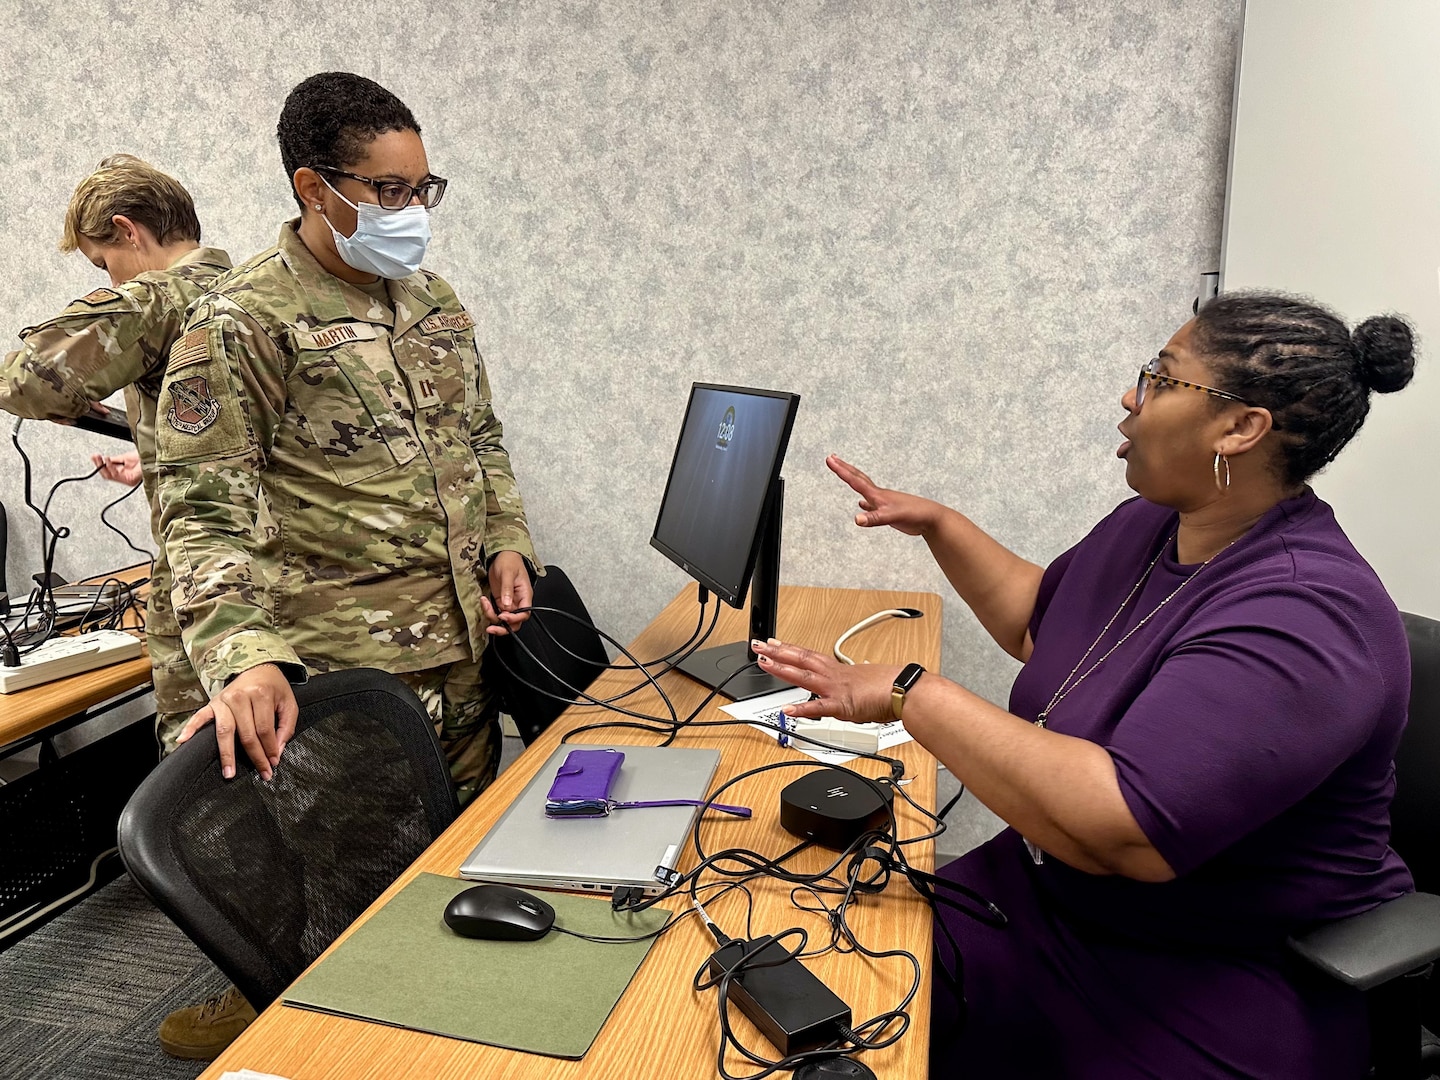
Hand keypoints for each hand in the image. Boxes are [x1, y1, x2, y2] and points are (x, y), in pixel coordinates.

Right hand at [90, 451, 141, 486]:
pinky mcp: (131, 480)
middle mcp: (126, 478)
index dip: (100, 465)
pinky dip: (110, 466)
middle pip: (107, 475)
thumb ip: (114, 460)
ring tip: (100, 457)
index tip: (94, 457)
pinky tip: (107, 460)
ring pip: (110, 476)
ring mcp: (129, 480)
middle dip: (99, 465)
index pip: (109, 472)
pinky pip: (116, 475)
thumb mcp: (125, 457)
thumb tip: (103, 460)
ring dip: (103, 466)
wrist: (155, 456)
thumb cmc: (145, 457)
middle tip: (94, 457)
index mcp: (125, 473)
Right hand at [175, 663, 298, 780]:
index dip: (269, 749)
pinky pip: (199, 717)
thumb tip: (276, 751)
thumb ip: (286, 727)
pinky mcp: (212, 703)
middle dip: (255, 756)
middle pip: (246, 734)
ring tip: (228, 772)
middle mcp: (240, 697)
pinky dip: (190, 728)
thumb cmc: (274, 688)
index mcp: (261, 694)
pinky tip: (182, 741)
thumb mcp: (289, 703)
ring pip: (224, 731)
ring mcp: (223, 700)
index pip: (264, 729)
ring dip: (226, 754)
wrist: (257, 667)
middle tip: (261, 773)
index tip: (273, 763)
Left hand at [481, 550, 532, 634]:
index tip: (503, 616)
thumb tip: (507, 605)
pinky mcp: (499, 601)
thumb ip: (507, 589)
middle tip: (491, 628)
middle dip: (503, 627)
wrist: (503, 555)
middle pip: (514, 622)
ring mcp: (508, 602)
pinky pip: (495, 612)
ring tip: (484, 604)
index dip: (514, 619)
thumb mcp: (508, 573)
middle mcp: (517, 602)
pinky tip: (483, 601)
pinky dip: (487, 610)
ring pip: (502, 619)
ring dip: (492, 617)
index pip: (524, 613)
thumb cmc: (510, 561)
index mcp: (525, 595)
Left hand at [751, 638, 901, 724]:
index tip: (776, 643)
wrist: (907, 690)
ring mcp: (836, 689)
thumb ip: (857, 684)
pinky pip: (818, 708)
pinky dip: (802, 710)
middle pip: (801, 659)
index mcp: (840, 670)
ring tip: (764, 662)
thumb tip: (858, 687)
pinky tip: (787, 710)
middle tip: (759, 645)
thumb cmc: (894, 686)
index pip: (810, 656)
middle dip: (778, 652)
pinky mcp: (842, 706)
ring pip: (803, 676)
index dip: (791, 649)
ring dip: (782, 669)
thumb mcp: (869, 681)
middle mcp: (834, 675)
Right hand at [827, 454, 939, 536]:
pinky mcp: (889, 511)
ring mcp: (884, 502)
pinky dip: (865, 504)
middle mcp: (879, 495)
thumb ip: (874, 518)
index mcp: (877, 494)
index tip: (829, 459)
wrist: (931, 518)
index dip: (841, 470)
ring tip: (845, 473)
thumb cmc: (914, 515)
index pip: (855, 480)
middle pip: (858, 478)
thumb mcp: (892, 517)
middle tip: (832, 458)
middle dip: (844, 468)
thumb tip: (856, 519)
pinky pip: (873, 505)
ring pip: (865, 489)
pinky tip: (862, 505)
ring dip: (853, 481)